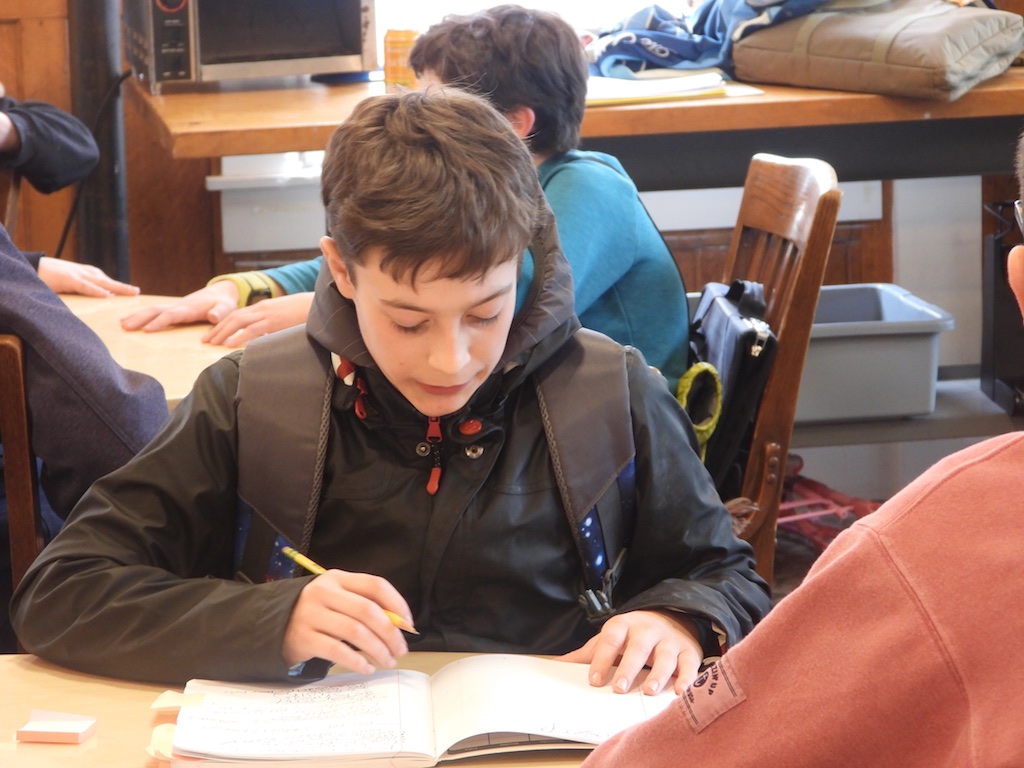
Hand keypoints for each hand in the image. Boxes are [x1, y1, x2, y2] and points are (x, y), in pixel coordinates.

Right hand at [37, 257, 140, 296]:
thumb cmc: (49, 277)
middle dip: (124, 287)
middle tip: (138, 292)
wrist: (31, 267)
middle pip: (108, 281)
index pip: (106, 281)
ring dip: (117, 287)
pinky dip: (96, 290)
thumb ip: (82, 291)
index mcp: (86, 274)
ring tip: (132, 293)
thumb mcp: (69, 284)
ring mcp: (77, 274)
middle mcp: (85, 273)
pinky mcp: (67, 279)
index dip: (119, 287)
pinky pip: (85, 286)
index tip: (134, 293)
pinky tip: (106, 295)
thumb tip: (97, 302)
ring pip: (102, 282)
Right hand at [120, 282, 238, 332]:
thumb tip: (212, 316)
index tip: (146, 330)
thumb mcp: (226, 308)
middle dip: (140, 318)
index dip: (159, 322)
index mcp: (189, 308)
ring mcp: (175, 306)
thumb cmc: (225, 303)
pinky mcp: (174, 308)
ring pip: (152, 310)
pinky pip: (155, 311)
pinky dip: (142, 315)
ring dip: (137, 316)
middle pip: (155, 311)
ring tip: (122, 325)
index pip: (171, 315)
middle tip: (125, 327)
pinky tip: (131, 320)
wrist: (222, 292)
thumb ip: (220, 313)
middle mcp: (179, 306)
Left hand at [201, 292, 312, 346]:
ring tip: (211, 343)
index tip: (213, 333)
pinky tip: (229, 345)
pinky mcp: (274, 322)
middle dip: (217, 328)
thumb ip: (273, 325)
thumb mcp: (285, 317)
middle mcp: (262, 308)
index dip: (223, 323)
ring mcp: (267, 314)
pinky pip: (252, 330)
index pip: (237, 314)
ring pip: (238, 322)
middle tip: (204, 340)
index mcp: (263, 307)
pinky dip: (238, 337)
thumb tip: (266, 338)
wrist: (319, 304)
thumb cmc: (305, 313)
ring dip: (222, 332)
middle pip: (233, 317)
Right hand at [282, 569, 412, 672]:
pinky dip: (357, 661)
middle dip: (390, 633)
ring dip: (378, 649)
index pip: (375, 585)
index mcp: (337, 578)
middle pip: (368, 610)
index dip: (398, 604)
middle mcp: (324, 592)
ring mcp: (311, 614)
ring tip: (387, 661)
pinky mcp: (303, 637)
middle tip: (401, 650)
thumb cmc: (316, 613)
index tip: (409, 624)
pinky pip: (337, 651)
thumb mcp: (337, 599)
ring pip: (355, 631)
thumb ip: (364, 605)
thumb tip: (400, 625)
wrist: (272, 624)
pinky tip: (367, 668)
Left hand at [560, 610, 703, 695]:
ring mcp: (670, 641)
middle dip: (628, 667)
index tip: (594, 679)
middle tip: (618, 688)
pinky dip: (687, 679)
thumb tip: (555, 665)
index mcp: (624, 625)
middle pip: (638, 647)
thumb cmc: (634, 635)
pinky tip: (679, 693)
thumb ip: (587, 654)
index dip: (602, 658)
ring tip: (648, 691)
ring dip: (658, 674)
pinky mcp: (690, 652)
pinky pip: (690, 665)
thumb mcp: (611, 638)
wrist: (672, 617)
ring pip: (665, 657)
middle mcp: (648, 630)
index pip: (611, 639)